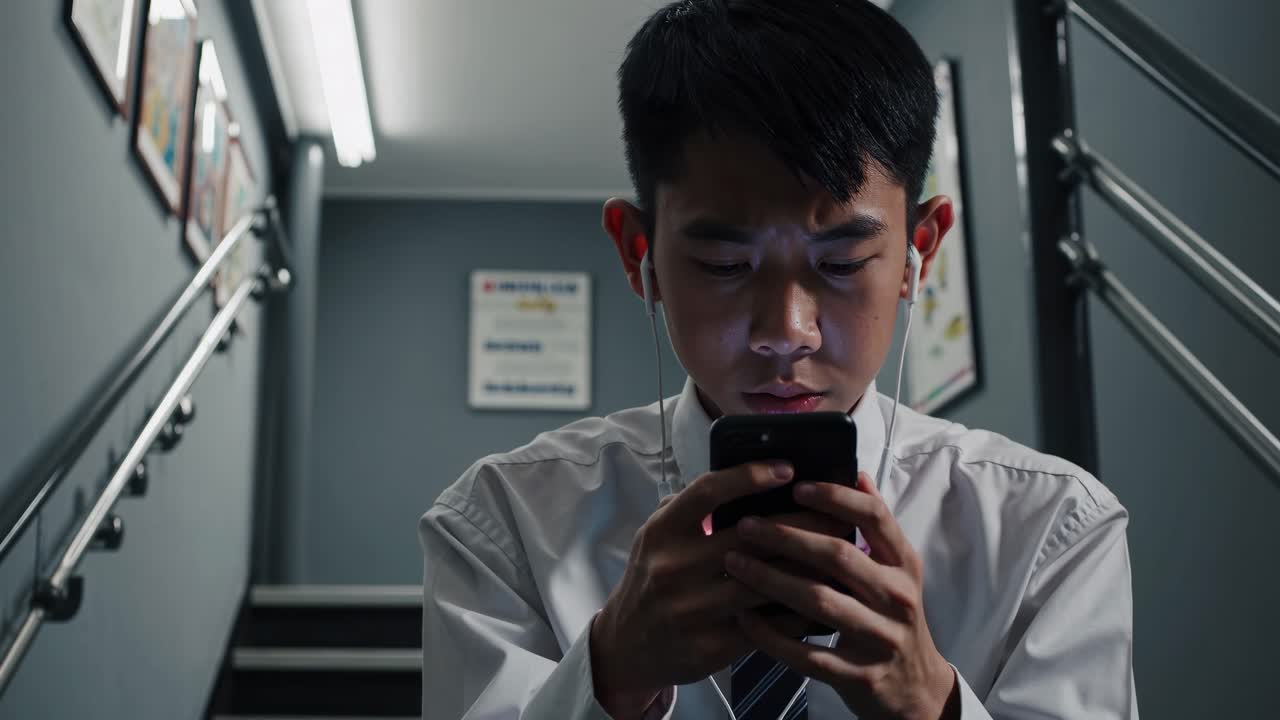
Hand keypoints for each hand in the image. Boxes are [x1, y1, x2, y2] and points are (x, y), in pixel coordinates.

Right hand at [590, 462, 817, 717]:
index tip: (787, 468)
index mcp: (661, 532)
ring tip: (838, 554)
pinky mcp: (710, 646)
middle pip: (749, 537)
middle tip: (835, 514)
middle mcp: (673, 567)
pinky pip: (766, 624)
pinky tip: (821, 596)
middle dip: (799, 524)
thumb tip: (743, 476)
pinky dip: (797, 610)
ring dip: (806, 568)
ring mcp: (691, 609)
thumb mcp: (655, 536)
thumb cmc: (651, 578)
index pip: (707, 492)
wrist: (627, 645)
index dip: (749, 476)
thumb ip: (690, 507)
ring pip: (764, 583)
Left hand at [726, 472, 959, 719]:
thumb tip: (858, 474)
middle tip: (745, 525)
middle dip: (786, 537)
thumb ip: (876, 528)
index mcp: (904, 563)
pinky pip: (808, 653)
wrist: (915, 688)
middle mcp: (897, 596)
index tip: (795, 486)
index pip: (873, 517)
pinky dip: (772, 635)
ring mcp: (881, 637)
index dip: (835, 497)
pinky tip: (744, 618)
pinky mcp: (860, 674)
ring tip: (734, 563)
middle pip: (838, 556)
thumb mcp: (896, 571)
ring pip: (819, 602)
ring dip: (770, 580)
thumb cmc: (892, 617)